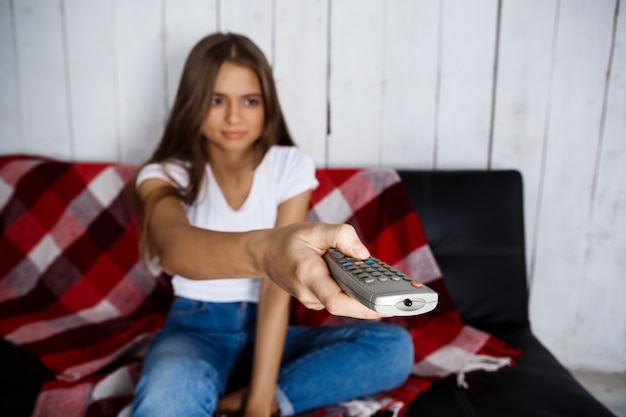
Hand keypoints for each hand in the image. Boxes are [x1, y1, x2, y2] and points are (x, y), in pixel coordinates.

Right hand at [255, 222, 382, 319]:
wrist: (266, 255)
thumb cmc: (289, 241)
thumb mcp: (314, 229)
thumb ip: (341, 236)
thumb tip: (363, 254)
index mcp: (308, 275)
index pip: (337, 300)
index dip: (363, 308)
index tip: (386, 307)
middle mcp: (310, 294)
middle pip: (346, 304)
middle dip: (373, 300)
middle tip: (400, 295)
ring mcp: (313, 300)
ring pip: (345, 301)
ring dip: (364, 293)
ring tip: (386, 283)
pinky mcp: (318, 300)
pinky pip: (340, 298)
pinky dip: (354, 290)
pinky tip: (366, 279)